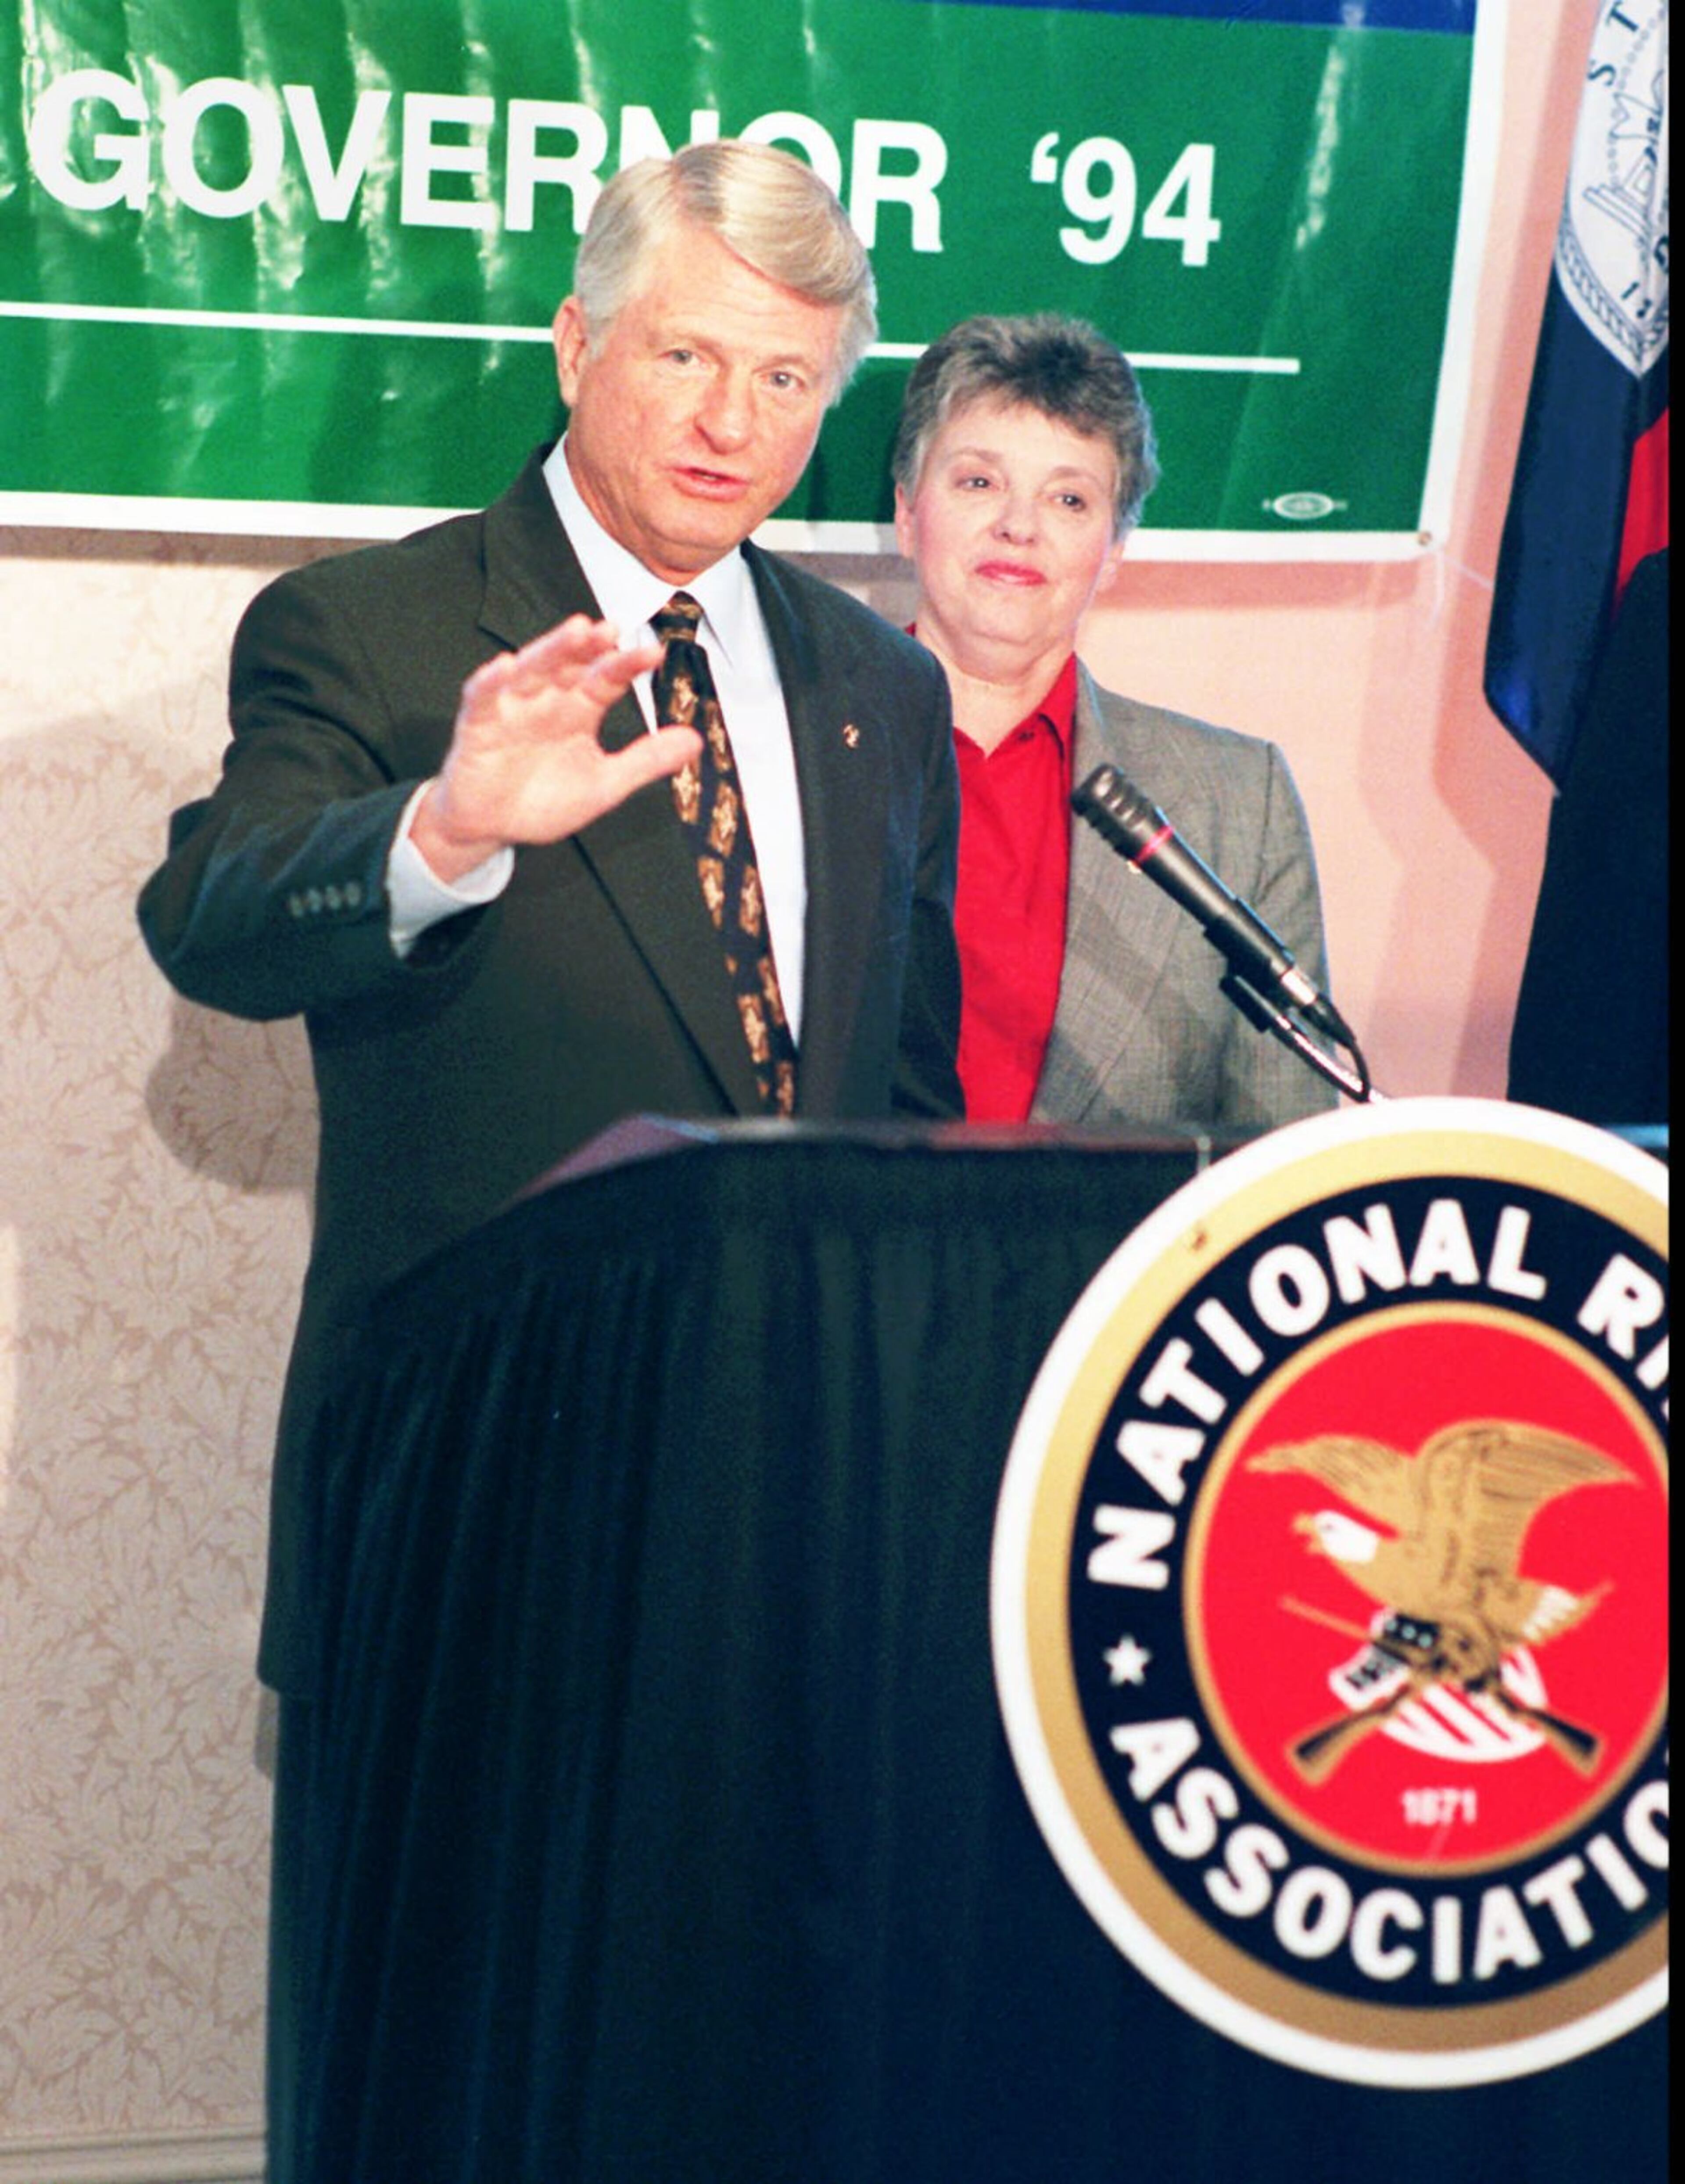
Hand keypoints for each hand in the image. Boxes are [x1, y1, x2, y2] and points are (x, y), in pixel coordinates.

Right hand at [410, 615, 699, 881]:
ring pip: (533, 668)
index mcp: (580, 709)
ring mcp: (513, 707)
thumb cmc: (545, 800)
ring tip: (576, 630)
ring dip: (552, 649)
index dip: (627, 665)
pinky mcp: (479, 723)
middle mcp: (548, 699)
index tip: (654, 654)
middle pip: (570, 663)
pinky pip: (483, 696)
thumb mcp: (604, 785)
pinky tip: (505, 665)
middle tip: (612, 628)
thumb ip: (645, 761)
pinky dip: (491, 681)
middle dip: (589, 646)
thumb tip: (696, 740)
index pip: (607, 679)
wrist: (493, 827)